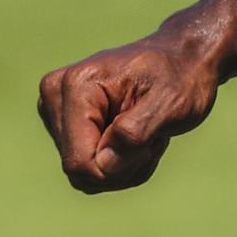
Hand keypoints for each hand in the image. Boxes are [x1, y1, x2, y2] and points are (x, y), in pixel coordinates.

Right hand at [36, 34, 220, 193]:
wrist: (181, 61)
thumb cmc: (179, 78)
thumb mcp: (170, 102)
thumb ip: (135, 133)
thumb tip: (103, 165)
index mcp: (76, 85)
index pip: (80, 161)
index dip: (119, 167)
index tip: (150, 139)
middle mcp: (56, 95)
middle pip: (80, 170)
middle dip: (122, 166)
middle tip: (152, 135)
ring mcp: (56, 109)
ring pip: (84, 174)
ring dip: (124, 167)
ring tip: (147, 134)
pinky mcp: (65, 124)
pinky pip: (89, 170)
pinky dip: (120, 165)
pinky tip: (137, 138)